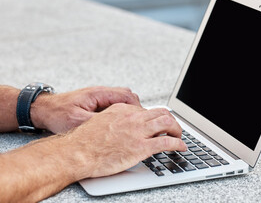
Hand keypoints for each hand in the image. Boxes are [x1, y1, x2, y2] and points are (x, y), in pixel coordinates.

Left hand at [30, 86, 140, 132]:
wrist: (43, 110)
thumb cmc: (56, 113)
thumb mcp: (77, 121)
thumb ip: (98, 122)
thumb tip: (115, 128)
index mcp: (99, 94)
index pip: (127, 96)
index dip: (138, 108)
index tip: (142, 118)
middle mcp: (101, 93)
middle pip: (128, 97)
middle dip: (136, 109)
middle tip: (139, 122)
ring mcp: (99, 98)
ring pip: (122, 101)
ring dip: (128, 111)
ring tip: (131, 124)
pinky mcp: (96, 103)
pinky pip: (114, 105)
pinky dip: (120, 113)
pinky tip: (118, 125)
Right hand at [64, 103, 186, 178]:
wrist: (76, 152)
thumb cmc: (84, 142)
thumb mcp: (100, 122)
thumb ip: (115, 121)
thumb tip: (123, 127)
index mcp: (122, 110)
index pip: (147, 110)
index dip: (155, 118)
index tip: (158, 124)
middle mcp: (132, 117)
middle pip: (161, 113)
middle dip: (171, 120)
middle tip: (173, 128)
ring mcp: (138, 131)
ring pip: (167, 123)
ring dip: (177, 129)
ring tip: (179, 136)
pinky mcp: (141, 147)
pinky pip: (167, 142)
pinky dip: (178, 144)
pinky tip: (181, 147)